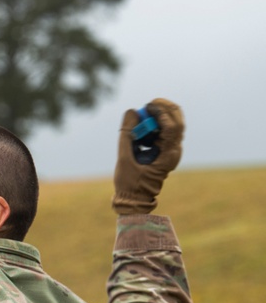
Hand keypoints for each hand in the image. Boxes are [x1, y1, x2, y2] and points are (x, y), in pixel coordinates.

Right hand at [112, 97, 184, 214]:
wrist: (134, 199)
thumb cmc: (130, 183)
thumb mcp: (124, 158)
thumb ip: (127, 134)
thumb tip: (131, 111)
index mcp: (169, 155)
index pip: (173, 127)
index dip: (161, 113)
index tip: (147, 106)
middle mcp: (174, 150)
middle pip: (178, 121)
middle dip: (165, 108)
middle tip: (150, 103)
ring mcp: (171, 149)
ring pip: (173, 123)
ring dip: (158, 116)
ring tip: (141, 122)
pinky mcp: (165, 149)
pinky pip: (164, 130)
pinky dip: (154, 125)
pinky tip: (141, 132)